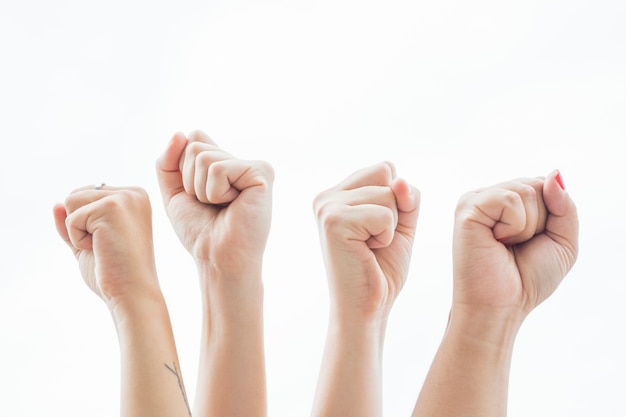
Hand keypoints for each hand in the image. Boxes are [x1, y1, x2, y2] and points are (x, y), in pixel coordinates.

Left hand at [53, 186, 157, 308]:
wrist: (132, 293)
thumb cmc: (115, 273)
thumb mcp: (89, 242)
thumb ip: (73, 222)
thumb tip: (56, 204)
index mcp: (134, 198)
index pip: (87, 194)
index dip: (86, 224)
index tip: (111, 242)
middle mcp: (133, 193)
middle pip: (76, 194)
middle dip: (80, 224)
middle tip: (106, 245)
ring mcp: (125, 198)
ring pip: (71, 201)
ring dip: (78, 231)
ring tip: (103, 246)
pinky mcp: (112, 207)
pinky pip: (71, 218)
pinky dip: (78, 239)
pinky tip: (102, 249)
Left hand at [156, 131, 273, 276]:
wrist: (218, 257)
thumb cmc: (200, 230)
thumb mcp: (175, 191)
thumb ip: (169, 160)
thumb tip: (182, 133)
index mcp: (227, 163)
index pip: (192, 139)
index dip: (183, 170)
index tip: (199, 197)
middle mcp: (242, 161)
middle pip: (195, 146)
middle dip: (190, 180)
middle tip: (212, 205)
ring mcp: (255, 165)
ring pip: (204, 157)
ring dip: (202, 189)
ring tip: (222, 206)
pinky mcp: (262, 172)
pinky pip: (218, 169)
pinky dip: (215, 192)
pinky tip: (233, 205)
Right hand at [313, 162, 419, 319]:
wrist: (368, 307)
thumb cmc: (382, 268)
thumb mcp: (402, 223)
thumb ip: (405, 196)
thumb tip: (398, 181)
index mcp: (338, 193)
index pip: (385, 168)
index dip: (397, 199)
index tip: (378, 229)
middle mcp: (327, 195)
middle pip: (387, 174)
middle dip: (395, 209)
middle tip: (374, 240)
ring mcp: (327, 207)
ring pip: (388, 194)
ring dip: (390, 226)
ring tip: (369, 247)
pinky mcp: (333, 221)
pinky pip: (385, 215)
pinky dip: (386, 236)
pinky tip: (367, 252)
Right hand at [452, 170, 577, 316]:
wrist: (501, 306)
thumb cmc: (527, 279)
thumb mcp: (562, 240)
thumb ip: (564, 205)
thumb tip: (553, 174)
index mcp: (506, 201)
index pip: (543, 184)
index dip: (550, 215)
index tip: (530, 242)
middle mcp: (489, 196)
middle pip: (537, 184)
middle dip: (541, 220)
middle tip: (516, 246)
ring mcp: (475, 200)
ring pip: (526, 190)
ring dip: (527, 226)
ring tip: (505, 245)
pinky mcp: (467, 208)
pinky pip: (510, 200)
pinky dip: (514, 225)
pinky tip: (496, 240)